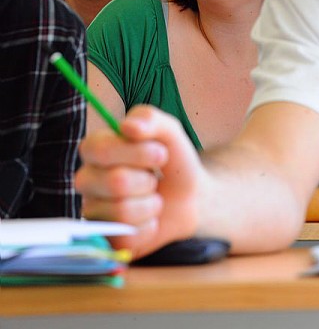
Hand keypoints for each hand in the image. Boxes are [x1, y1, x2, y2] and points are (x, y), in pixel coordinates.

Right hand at [75, 105, 202, 258]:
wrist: (190, 198)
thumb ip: (149, 119)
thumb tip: (127, 126)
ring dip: (152, 204)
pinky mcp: (106, 239)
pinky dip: (150, 227)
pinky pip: (127, 238)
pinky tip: (150, 219)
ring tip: (154, 198)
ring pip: (122, 212)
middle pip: (115, 182)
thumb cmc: (173, 161)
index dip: (136, 153)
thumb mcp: (169, 131)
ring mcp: (93, 211)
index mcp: (95, 149)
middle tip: (155, 177)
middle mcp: (87, 179)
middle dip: (148, 180)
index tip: (161, 153)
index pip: (100, 149)